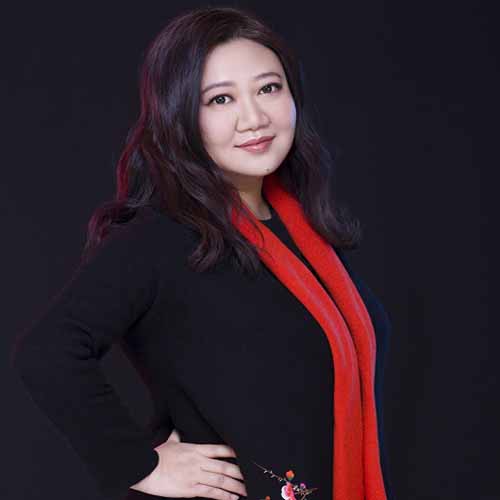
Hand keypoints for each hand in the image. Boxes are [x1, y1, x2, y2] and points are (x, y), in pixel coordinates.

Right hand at [130, 428, 247, 498]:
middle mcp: (198, 461)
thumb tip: (176, 429)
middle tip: (250, 477)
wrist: (145, 468)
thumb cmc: (156, 456)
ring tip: (245, 490)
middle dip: (239, 472)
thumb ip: (176, 437)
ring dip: (235, 486)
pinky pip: (211, 492)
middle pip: (224, 466)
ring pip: (220, 480)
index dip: (233, 452)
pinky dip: (223, 495)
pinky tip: (231, 498)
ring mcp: (195, 475)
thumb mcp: (169, 443)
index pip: (219, 449)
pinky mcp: (190, 489)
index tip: (243, 456)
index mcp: (195, 449)